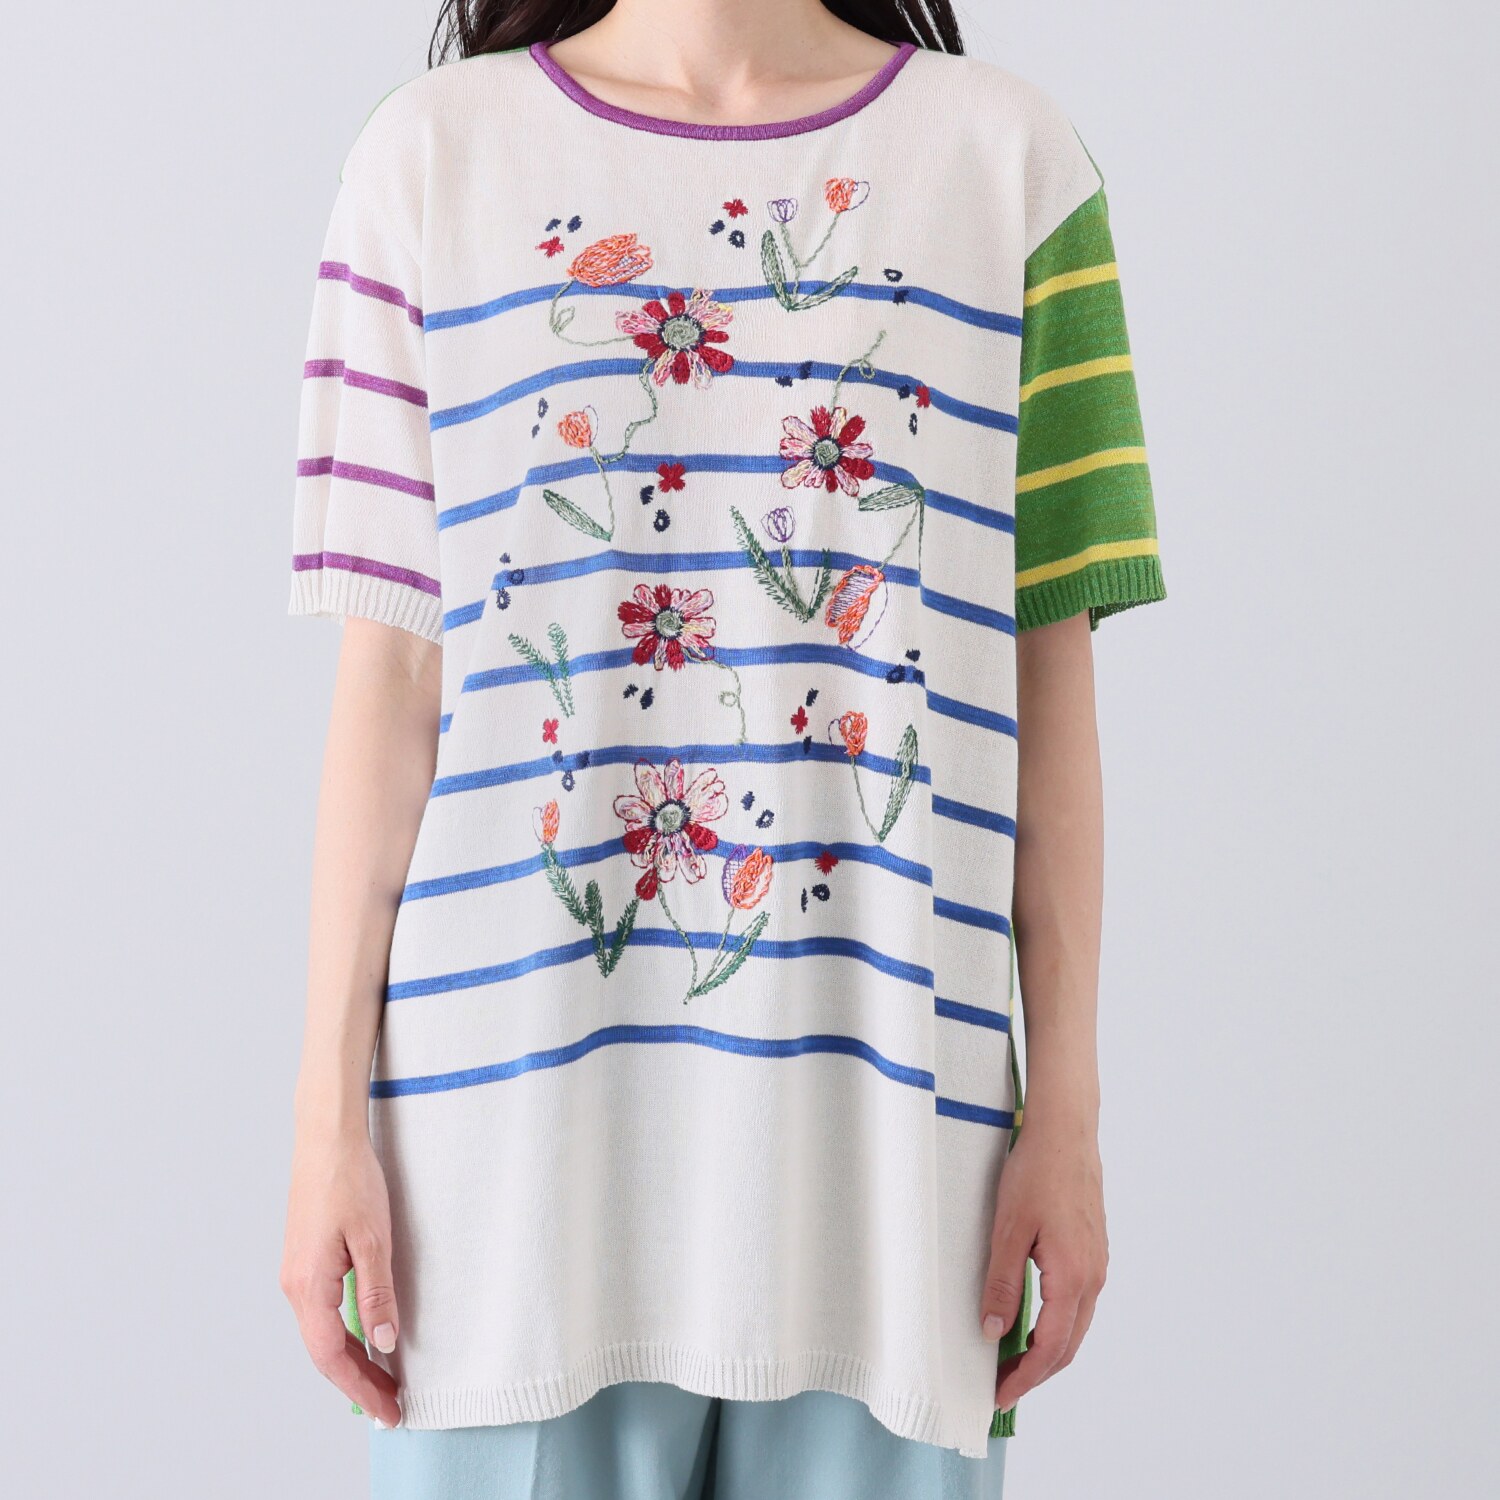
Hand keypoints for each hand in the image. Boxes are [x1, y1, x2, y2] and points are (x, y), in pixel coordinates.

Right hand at [280, 1128, 401, 1425]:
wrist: (325, 1138)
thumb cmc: (349, 1180)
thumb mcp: (373, 1239)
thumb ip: (378, 1293)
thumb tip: (384, 1343)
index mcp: (309, 1286)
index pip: (333, 1356)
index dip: (361, 1388)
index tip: (388, 1409)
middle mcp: (295, 1286)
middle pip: (325, 1352)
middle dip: (357, 1382)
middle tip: (392, 1404)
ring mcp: (297, 1273)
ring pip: (322, 1333)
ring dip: (351, 1360)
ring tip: (383, 1379)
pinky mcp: (304, 1260)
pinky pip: (321, 1312)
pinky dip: (343, 1334)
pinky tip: (364, 1337)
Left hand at [981, 1122, 1107, 1411]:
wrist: (1066, 1132)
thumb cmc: (1036, 1172)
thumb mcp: (1008, 1229)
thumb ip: (1002, 1283)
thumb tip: (993, 1330)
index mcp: (1072, 1277)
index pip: (1050, 1348)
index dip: (1025, 1377)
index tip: (1000, 1394)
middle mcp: (1093, 1277)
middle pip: (1067, 1346)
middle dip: (1036, 1372)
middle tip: (1002, 1385)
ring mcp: (1097, 1264)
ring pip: (1075, 1326)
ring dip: (1047, 1350)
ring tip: (1012, 1360)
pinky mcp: (1093, 1251)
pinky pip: (1078, 1304)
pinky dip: (1057, 1325)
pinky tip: (1033, 1322)